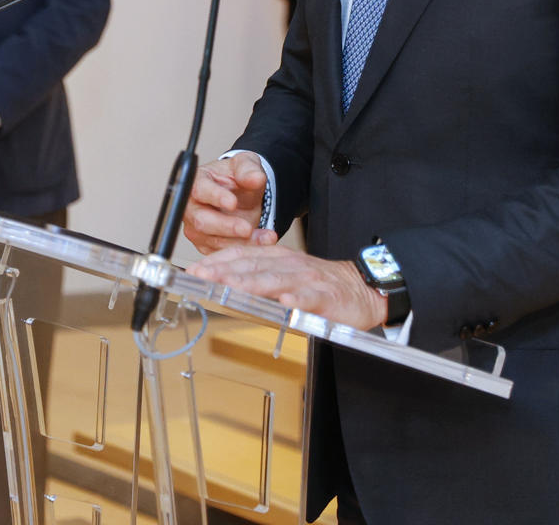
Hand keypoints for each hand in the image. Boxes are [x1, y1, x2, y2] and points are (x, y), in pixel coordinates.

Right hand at [183, 154, 277, 253]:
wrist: (239, 196)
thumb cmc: (235, 178)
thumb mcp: (245, 165)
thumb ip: (249, 169)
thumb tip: (256, 178)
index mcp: (196, 182)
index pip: (200, 190)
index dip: (215, 197)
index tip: (232, 202)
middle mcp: (192, 207)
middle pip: (201, 221)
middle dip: (226, 226)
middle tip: (247, 228)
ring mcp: (197, 229)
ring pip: (214, 241)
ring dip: (241, 242)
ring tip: (264, 237)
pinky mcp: (207, 245)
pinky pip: (222, 253)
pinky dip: (244, 250)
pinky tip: (261, 243)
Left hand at [187, 245, 388, 329]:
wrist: (362, 288)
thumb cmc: (320, 283)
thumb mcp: (287, 271)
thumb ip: (259, 274)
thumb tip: (225, 280)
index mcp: (278, 258)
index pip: (243, 254)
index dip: (219, 260)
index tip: (196, 269)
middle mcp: (290, 265)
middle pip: (254, 266)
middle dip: (226, 271)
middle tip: (203, 277)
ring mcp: (308, 281)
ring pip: (277, 280)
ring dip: (252, 284)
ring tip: (232, 287)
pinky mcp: (326, 298)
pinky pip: (310, 299)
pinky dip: (297, 300)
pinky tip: (285, 304)